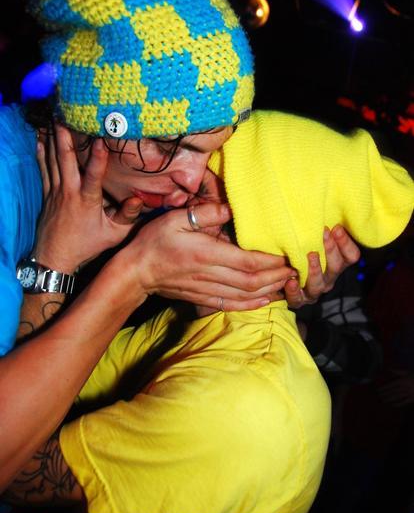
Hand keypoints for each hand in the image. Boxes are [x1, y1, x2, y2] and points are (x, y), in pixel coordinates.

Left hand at [34, 124, 142, 272]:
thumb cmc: (87, 246)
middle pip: (66, 160)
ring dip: (53, 140)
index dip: (98, 157)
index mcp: (87, 200)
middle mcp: (70, 192)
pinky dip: (42, 154)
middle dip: (65, 137)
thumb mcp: (113, 235)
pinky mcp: (48, 195)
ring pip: (53, 161)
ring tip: (52, 120)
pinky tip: (41, 140)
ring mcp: (56, 192)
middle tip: (64, 116)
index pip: (94, 175)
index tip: (100, 139)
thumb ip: (127, 216)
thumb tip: (138, 199)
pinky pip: (44, 170)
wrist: (55, 257)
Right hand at [114, 202, 296, 310]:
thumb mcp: (175, 218)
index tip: (288, 255)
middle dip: (277, 276)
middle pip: (252, 281)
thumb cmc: (153, 242)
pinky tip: (266, 300)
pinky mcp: (202, 298)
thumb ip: (205, 214)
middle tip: (295, 268)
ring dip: (269, 290)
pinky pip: (232, 304)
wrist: (134, 273)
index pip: (247, 261)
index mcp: (206, 254)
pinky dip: (252, 304)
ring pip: (245, 295)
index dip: (271, 261)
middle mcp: (209, 275)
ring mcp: (206, 289)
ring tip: (287, 282)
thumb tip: (231, 208)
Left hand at [285, 225, 360, 307]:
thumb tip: (326, 216)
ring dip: (315, 270)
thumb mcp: (312, 242)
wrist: (281, 281)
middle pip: (336, 267)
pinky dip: (294, 291)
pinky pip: (297, 299)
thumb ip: (321, 232)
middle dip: (331, 249)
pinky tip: (290, 280)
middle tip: (323, 233)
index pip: (351, 256)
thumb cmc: (298, 254)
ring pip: (319, 284)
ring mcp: (313, 291)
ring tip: (311, 256)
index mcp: (336, 264)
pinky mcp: (297, 300)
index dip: (345, 243)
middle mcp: (328, 278)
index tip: (336, 227)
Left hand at [378, 370, 413, 407]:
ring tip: (382, 401)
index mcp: (403, 380)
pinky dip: (398, 404)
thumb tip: (388, 369)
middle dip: (385, 394)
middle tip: (378, 396)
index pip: (391, 385)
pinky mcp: (413, 399)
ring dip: (389, 399)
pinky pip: (405, 402)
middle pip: (393, 391)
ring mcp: (409, 394)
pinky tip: (393, 405)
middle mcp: (405, 388)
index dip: (384, 387)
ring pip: (397, 397)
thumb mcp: (408, 372)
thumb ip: (398, 371)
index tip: (378, 389)